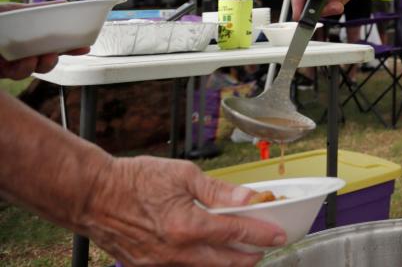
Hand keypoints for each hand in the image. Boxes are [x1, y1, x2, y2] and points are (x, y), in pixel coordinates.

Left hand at [0, 2, 81, 78]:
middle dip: (53, 61)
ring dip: (40, 66)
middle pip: (45, 61)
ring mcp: (12, 62)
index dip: (71, 48)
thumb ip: (37, 9)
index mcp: (31, 39)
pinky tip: (27, 61)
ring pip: (32, 70)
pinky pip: (16, 74)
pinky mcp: (2, 70)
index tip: (85, 48)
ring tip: (40, 58)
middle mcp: (23, 52)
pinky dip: (23, 68)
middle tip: (54, 55)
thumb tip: (65, 4)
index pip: (55, 45)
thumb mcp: (16, 10)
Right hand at [82, 156, 285, 265]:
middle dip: (248, 257)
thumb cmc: (134, 179)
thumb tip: (247, 198)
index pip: (235, 233)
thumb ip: (218, 190)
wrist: (92, 195)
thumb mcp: (183, 175)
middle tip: (263, 249)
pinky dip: (200, 263)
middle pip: (224, 261)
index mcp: (187, 226)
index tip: (278, 235)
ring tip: (240, 253)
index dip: (261, 234)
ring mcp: (159, 263)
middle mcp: (175, 251)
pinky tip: (207, 254)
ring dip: (225, 263)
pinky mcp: (145, 266)